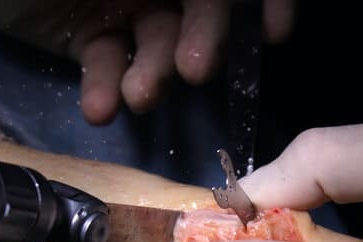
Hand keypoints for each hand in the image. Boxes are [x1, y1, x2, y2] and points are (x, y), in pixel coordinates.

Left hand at [0, 0, 293, 123]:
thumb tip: (202, 1)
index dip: (257, 2)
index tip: (274, 33)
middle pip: (200, 11)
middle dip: (204, 39)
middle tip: (195, 70)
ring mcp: (121, 7)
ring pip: (157, 46)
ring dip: (153, 75)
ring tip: (137, 99)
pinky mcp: (87, 39)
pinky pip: (108, 67)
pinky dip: (107, 91)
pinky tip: (101, 110)